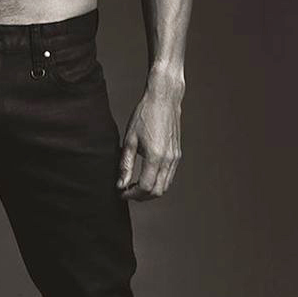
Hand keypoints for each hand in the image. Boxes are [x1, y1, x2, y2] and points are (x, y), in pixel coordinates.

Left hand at [117, 84, 182, 200]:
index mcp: (156, 156)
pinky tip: (145, 176)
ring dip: (150, 191)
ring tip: (134, 185)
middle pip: (157, 192)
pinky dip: (158, 182)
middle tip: (127, 191)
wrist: (164, 99)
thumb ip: (125, 164)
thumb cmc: (145, 115)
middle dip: (141, 196)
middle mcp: (169, 160)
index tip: (121, 192)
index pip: (145, 187)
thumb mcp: (129, 140)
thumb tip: (120, 184)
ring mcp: (175, 158)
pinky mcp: (177, 154)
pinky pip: (169, 176)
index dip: (131, 194)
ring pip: (165, 186)